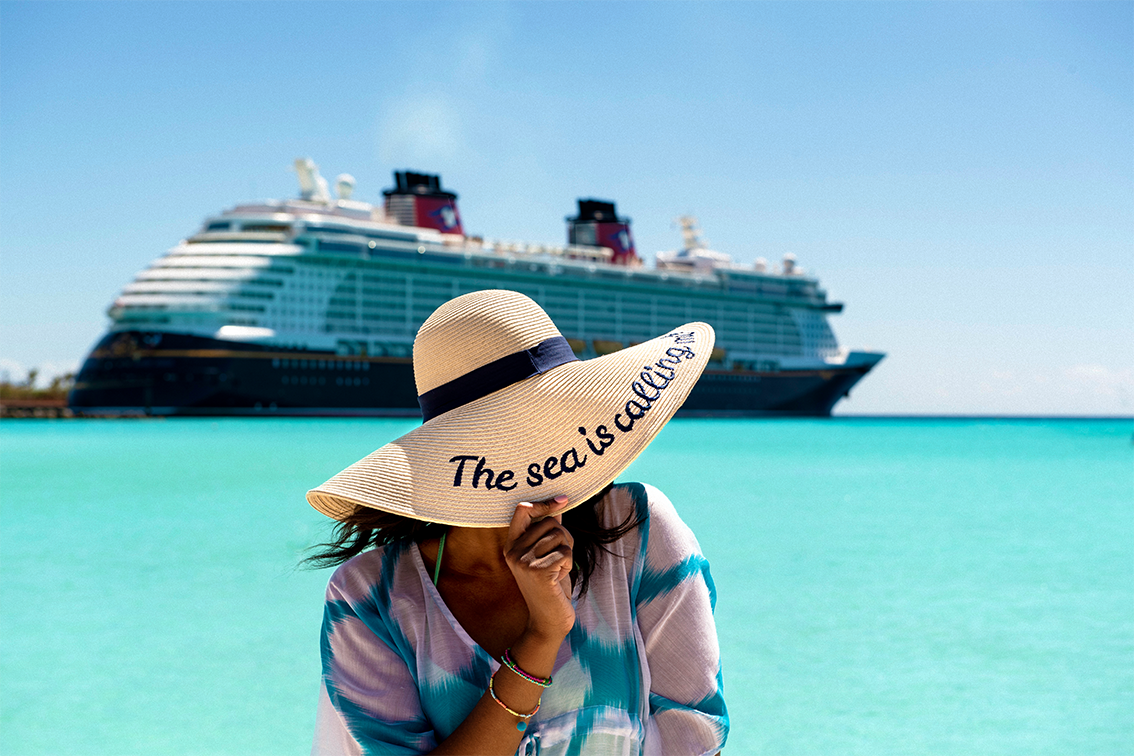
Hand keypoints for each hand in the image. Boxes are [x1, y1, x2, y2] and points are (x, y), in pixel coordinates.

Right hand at [503, 495, 575, 640]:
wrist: (549, 620)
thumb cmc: (551, 586)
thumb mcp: (546, 554)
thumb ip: (548, 530)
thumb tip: (558, 504)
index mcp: (512, 545)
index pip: (522, 510)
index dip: (544, 503)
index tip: (562, 500)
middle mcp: (513, 551)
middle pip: (550, 522)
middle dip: (563, 537)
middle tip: (559, 558)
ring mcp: (524, 561)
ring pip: (560, 535)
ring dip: (567, 552)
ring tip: (558, 569)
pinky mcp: (538, 571)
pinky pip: (565, 552)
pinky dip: (569, 564)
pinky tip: (559, 578)